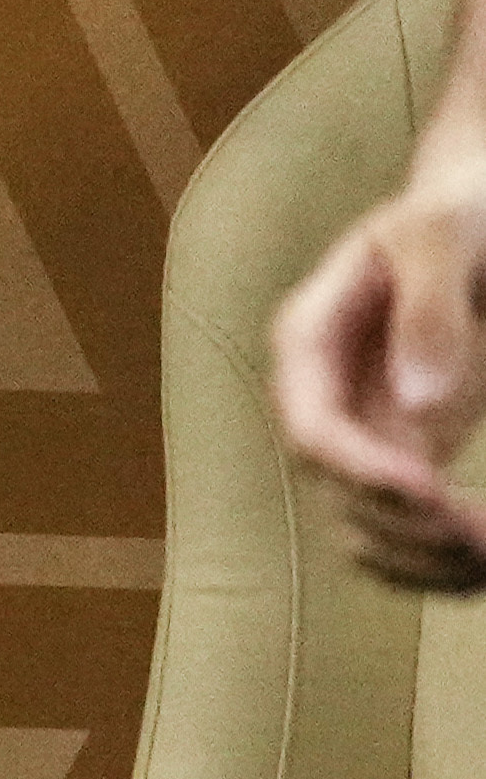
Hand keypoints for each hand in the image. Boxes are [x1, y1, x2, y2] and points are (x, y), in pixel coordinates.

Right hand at [273, 164, 485, 591]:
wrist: (468, 211)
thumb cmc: (458, 207)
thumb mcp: (444, 232)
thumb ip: (429, 308)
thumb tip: (418, 401)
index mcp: (309, 341)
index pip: (311, 429)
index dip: (362, 470)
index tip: (434, 492)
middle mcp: (323, 397)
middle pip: (337, 490)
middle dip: (407, 525)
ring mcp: (362, 429)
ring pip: (365, 525)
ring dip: (421, 558)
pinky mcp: (404, 450)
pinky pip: (403, 525)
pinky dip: (434, 559)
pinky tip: (478, 571)